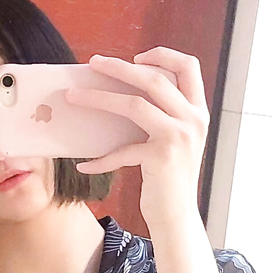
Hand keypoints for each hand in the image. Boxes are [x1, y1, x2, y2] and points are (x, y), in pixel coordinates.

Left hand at [65, 47, 209, 226]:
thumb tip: (121, 93)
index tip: (137, 56)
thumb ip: (163, 117)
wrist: (177, 217)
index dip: (162, 55)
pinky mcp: (161, 157)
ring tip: (73, 96)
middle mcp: (193, 120)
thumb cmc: (169, 180)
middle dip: (119, 67)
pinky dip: (100, 160)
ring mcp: (178, 137)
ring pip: (134, 104)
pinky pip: (122, 150)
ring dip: (99, 98)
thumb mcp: (174, 142)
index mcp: (198, 112)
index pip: (188, 66)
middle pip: (153, 79)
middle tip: (93, 63)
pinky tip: (84, 166)